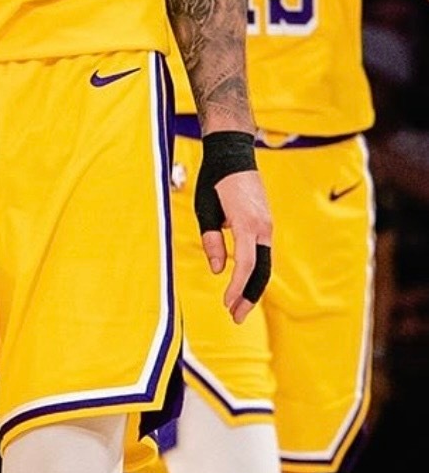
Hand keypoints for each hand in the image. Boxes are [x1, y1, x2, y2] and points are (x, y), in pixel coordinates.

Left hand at [199, 166, 272, 324]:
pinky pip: (263, 254)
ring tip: (238, 308)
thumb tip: (218, 270)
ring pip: (265, 264)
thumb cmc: (215, 180)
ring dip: (253, 288)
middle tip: (236, 317)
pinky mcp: (265, 225)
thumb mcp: (205, 210)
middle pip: (261, 271)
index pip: (246, 264)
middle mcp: (263, 227)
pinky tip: (243, 285)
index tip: (227, 304)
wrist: (234, 154)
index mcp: (247, 223)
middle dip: (249, 296)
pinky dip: (255, 273)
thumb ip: (212, 240)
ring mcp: (267, 226)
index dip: (237, 287)